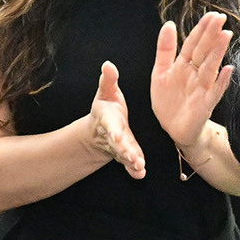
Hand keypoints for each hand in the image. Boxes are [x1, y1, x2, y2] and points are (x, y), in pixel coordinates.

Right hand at [83, 61, 146, 179]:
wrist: (99, 129)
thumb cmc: (106, 107)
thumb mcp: (106, 92)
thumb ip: (108, 80)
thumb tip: (108, 64)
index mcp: (108, 119)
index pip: (111, 125)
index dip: (114, 130)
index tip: (117, 134)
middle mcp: (113, 135)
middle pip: (118, 144)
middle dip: (124, 150)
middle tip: (132, 157)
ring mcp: (119, 147)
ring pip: (124, 156)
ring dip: (131, 162)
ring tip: (138, 166)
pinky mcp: (125, 156)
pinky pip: (129, 165)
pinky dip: (133, 171)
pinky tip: (140, 174)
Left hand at [148, 13, 234, 156]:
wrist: (172, 128)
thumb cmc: (168, 100)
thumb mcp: (160, 72)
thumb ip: (165, 49)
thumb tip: (169, 24)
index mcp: (184, 64)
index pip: (194, 43)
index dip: (201, 29)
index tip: (211, 15)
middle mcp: (196, 73)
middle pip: (204, 51)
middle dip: (212, 35)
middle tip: (220, 18)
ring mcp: (203, 88)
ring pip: (211, 67)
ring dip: (218, 52)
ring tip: (225, 36)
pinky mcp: (206, 104)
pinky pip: (216, 91)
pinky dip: (223, 81)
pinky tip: (229, 69)